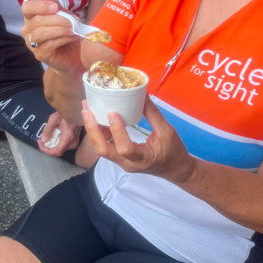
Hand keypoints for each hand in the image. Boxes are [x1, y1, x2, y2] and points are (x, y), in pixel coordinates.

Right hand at [20, 0, 81, 72]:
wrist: (70, 57)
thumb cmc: (65, 35)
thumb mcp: (64, 18)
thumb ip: (56, 7)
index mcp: (30, 18)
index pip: (27, 8)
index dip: (40, 6)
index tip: (55, 7)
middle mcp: (27, 31)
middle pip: (37, 20)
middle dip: (57, 19)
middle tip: (72, 20)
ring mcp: (31, 44)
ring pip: (41, 33)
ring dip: (60, 29)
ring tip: (73, 29)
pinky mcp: (39, 55)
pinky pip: (49, 44)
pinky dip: (63, 39)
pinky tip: (72, 36)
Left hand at [37, 112, 81, 156]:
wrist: (76, 111)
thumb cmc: (66, 113)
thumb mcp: (54, 119)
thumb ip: (48, 130)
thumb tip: (44, 140)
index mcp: (68, 137)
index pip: (57, 151)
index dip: (46, 150)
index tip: (40, 143)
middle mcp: (73, 143)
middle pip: (58, 151)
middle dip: (47, 148)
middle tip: (41, 140)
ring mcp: (74, 143)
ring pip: (60, 149)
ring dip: (51, 146)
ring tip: (45, 139)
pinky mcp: (74, 141)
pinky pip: (63, 146)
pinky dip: (56, 144)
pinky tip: (52, 138)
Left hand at [80, 98, 194, 183]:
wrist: (176, 169)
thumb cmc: (174, 151)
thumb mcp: (168, 132)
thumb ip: (153, 114)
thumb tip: (142, 93)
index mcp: (142, 159)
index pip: (125, 148)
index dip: (117, 131)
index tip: (112, 113)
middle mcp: (127, 163)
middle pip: (103, 150)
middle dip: (92, 130)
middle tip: (87, 110)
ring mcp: (121, 162)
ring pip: (101, 149)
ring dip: (92, 130)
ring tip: (87, 110)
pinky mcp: (119, 158)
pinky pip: (105, 146)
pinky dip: (99, 132)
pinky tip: (96, 117)